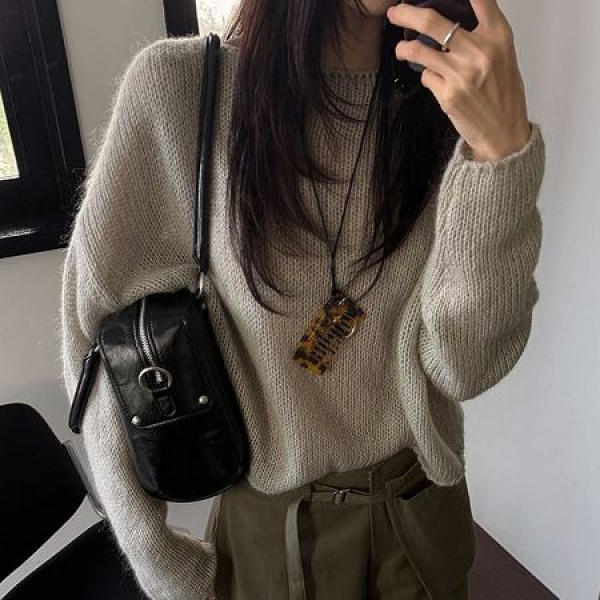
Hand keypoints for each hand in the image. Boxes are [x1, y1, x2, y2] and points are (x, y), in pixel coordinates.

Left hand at [386, 0, 531, 161]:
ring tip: (401, 49)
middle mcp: (479, 51)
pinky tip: (433, 79)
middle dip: (407, 13)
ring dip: (404, 48)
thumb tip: (455, 19)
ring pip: (419, 50)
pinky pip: (425, 76)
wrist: (503, 132)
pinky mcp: (447, 95)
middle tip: (395, 12)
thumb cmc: (503, 94)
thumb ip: (483, 35)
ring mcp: (460, 74)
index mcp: (498, 36)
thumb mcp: (503, 55)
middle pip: (433, 21)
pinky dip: (425, 75)